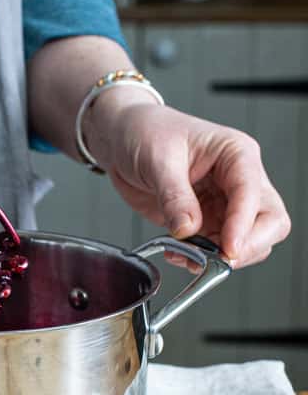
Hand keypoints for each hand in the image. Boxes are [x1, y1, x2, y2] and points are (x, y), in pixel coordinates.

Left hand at [87, 95, 290, 268]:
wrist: (124, 140)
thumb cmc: (147, 133)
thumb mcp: (158, 160)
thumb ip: (174, 196)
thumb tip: (188, 229)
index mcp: (236, 154)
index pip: (254, 195)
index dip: (243, 226)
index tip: (226, 249)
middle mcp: (237, 180)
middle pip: (269, 221)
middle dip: (248, 246)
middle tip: (218, 261)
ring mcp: (223, 203)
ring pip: (247, 240)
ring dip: (222, 257)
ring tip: (189, 257)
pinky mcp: (204, 220)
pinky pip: (215, 248)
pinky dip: (201, 259)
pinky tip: (178, 254)